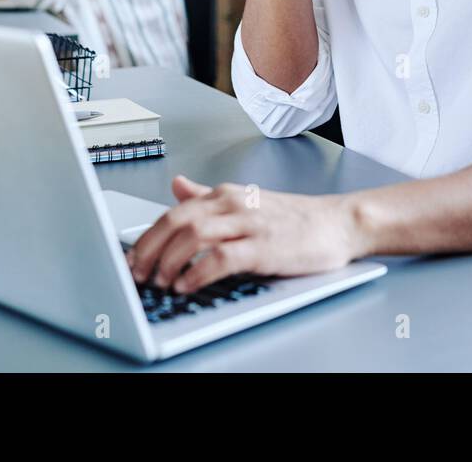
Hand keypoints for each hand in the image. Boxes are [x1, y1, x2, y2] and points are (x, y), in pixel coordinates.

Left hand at [125, 175, 361, 293]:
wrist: (339, 223)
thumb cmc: (295, 219)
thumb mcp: (246, 202)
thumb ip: (209, 196)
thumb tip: (177, 186)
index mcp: (226, 195)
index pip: (174, 211)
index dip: (148, 236)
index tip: (132, 258)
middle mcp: (234, 205)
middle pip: (177, 221)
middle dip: (150, 249)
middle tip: (136, 273)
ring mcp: (249, 225)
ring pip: (195, 235)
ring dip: (169, 261)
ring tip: (159, 281)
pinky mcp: (265, 247)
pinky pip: (222, 258)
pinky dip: (199, 272)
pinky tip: (187, 285)